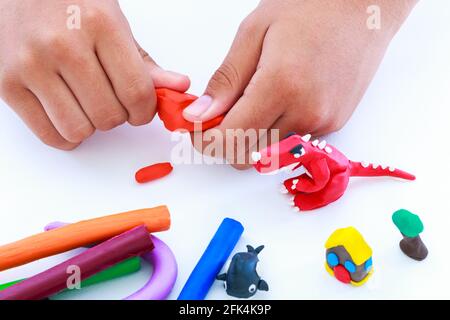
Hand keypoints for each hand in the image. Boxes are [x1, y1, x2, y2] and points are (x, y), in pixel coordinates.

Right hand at [0, 0, 189, 149]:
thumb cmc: (71, 4)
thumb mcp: (115, 23)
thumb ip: (146, 63)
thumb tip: (179, 87)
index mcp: (100, 25)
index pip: (137, 92)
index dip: (145, 112)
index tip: (141, 110)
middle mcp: (63, 45)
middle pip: (109, 116)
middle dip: (119, 117)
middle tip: (112, 100)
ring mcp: (31, 65)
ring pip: (79, 130)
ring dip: (92, 126)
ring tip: (88, 104)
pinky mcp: (7, 84)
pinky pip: (49, 135)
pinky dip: (67, 136)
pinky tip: (69, 115)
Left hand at [183, 0, 416, 168]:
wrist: (363, 7)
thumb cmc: (309, 7)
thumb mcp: (254, 33)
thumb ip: (226, 80)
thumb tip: (199, 116)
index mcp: (281, 86)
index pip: (231, 139)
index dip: (205, 139)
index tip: (196, 127)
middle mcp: (305, 113)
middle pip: (246, 156)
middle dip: (225, 141)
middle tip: (221, 112)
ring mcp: (323, 123)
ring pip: (267, 154)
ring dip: (250, 138)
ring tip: (252, 101)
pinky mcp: (333, 125)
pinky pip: (290, 144)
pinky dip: (274, 132)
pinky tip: (277, 103)